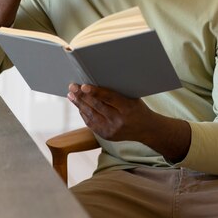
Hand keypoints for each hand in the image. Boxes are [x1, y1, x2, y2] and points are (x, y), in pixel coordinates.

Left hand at [67, 83, 191, 160]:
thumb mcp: (131, 97)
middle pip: (97, 107)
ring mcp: (111, 130)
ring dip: (79, 104)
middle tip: (72, 86)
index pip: (109, 98)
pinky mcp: (106, 136)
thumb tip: (95, 81)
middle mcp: (119, 121)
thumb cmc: (137, 107)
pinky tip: (79, 105)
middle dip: (82, 96)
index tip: (83, 86)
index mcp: (127, 108)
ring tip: (71, 94)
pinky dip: (84, 113)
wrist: (146, 129)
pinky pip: (91, 123)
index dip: (95, 92)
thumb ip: (115, 92)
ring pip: (91, 116)